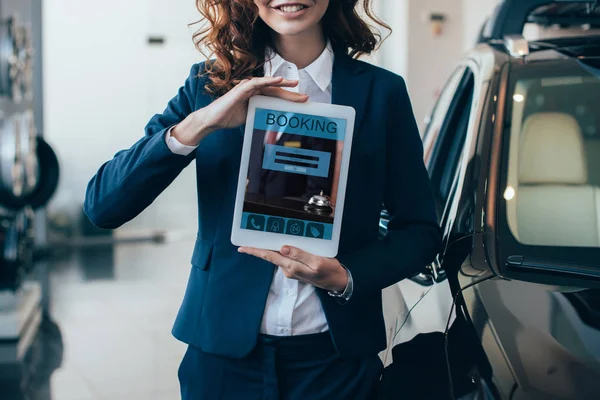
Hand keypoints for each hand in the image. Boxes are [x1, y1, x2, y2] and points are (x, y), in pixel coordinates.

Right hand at [172, 76, 307, 145]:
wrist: (213, 120)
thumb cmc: (229, 117)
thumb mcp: (251, 116)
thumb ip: (262, 113)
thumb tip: (275, 118)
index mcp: (256, 96)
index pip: (275, 96)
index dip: (289, 98)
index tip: (302, 101)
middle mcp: (252, 90)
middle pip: (275, 90)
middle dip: (290, 93)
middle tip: (305, 96)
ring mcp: (246, 88)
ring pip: (267, 84)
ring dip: (282, 84)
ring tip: (294, 84)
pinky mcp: (240, 89)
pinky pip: (255, 83)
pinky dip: (267, 81)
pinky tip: (277, 80)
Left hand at [238, 245, 347, 291]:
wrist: (337, 281)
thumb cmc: (329, 271)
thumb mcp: (317, 261)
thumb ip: (300, 255)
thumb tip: (282, 248)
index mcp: (291, 267)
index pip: (269, 256)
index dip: (255, 251)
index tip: (241, 248)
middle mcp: (288, 269)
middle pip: (270, 255)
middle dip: (259, 247)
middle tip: (248, 236)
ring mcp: (292, 269)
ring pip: (279, 255)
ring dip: (271, 246)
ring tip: (264, 234)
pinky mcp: (297, 268)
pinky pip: (287, 256)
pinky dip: (283, 249)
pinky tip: (283, 242)